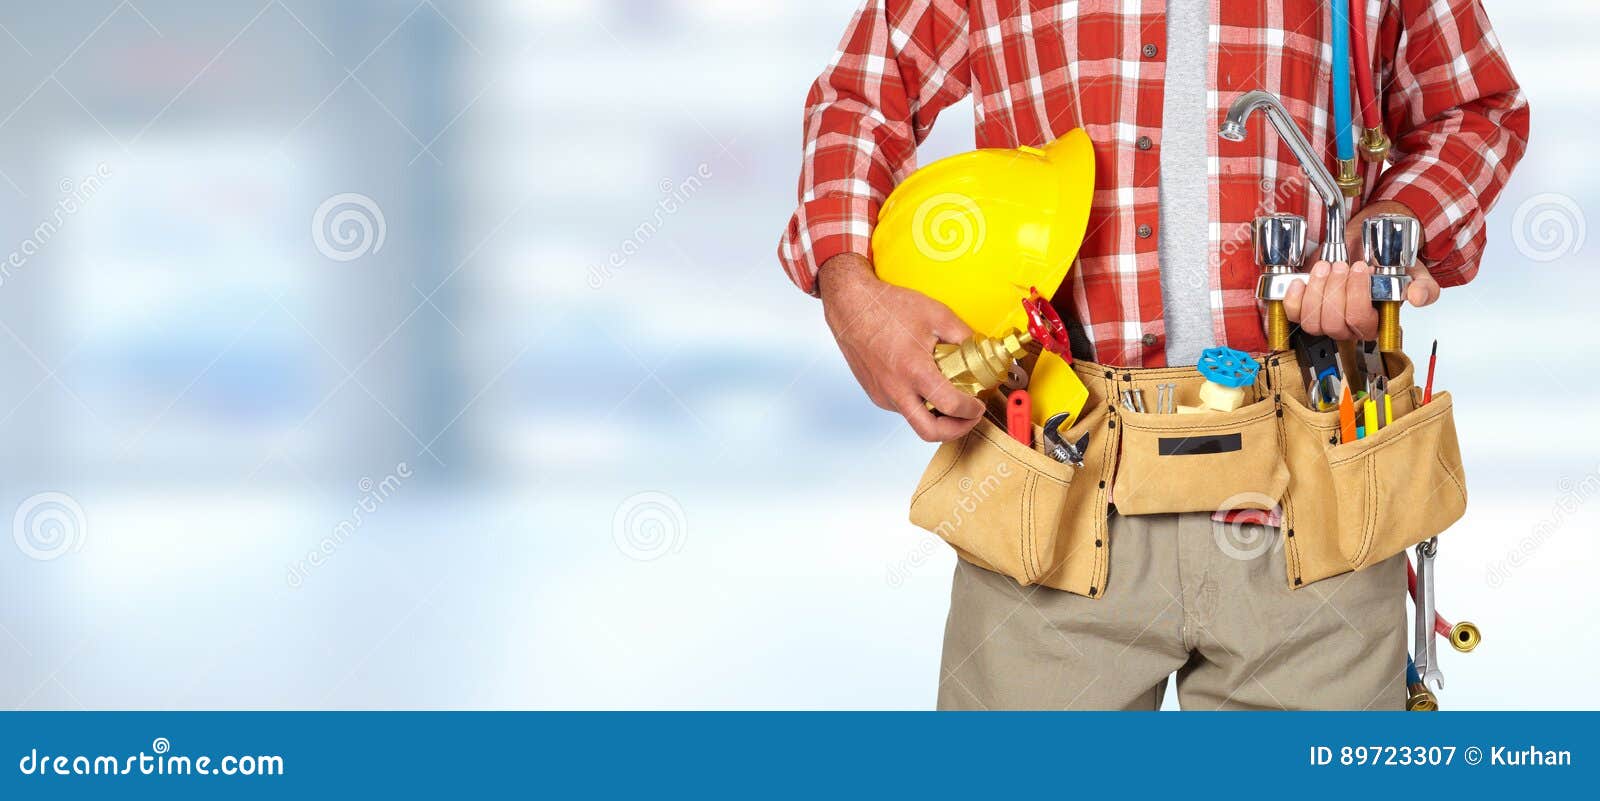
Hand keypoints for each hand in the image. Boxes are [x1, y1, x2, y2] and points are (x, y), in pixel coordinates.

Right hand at [818, 253, 984, 441]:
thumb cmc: (887, 307)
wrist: (851, 305)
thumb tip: (981, 351)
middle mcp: (896, 389)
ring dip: (935, 415)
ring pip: (915, 419)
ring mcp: (883, 394)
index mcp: (914, 371)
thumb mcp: (936, 314)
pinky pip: (902, 407)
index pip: (950, 407)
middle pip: (929, 432)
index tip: (978, 405)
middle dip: (955, 430)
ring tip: (948, 394)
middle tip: (967, 418)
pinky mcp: (875, 393)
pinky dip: (918, 402)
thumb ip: (963, 336)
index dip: (971, 411)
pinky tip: (925, 383)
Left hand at [1284, 201, 1440, 338]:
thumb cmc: (1386, 265)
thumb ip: (1424, 287)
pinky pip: (1293, 314)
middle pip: (1334, 323)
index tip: (1359, 268)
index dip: (1356, 296)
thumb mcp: (1414, 273)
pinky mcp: (1305, 309)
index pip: (1360, 322)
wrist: (1363, 247)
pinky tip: (1300, 281)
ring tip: (1326, 267)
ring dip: (1316, 290)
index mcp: (1375, 323)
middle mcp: (1348, 327)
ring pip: (1313, 321)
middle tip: (1341, 265)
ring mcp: (1324, 319)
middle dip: (1335, 290)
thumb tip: (1418, 297)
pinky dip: (1293, 298)